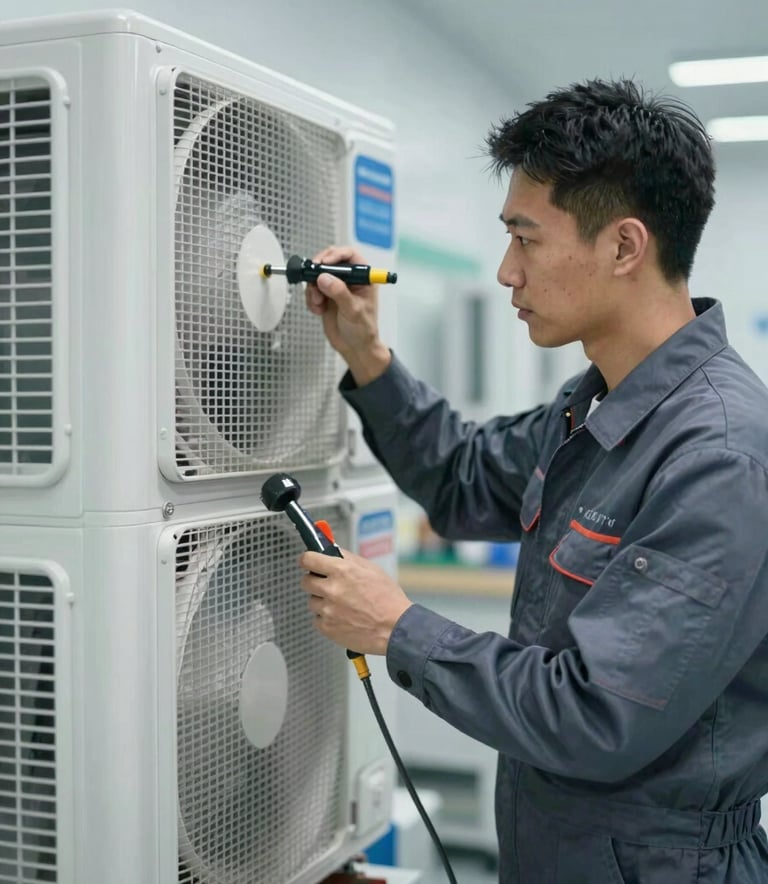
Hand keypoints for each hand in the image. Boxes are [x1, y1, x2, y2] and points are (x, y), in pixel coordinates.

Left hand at [299, 548, 412, 654]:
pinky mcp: (327, 628)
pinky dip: (327, 618)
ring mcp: (327, 610)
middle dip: (315, 581)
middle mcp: (331, 589)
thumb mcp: (372, 569)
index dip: (307, 560)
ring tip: (343, 605)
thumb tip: (332, 551)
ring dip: (323, 602)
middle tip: (328, 585)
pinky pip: (317, 619)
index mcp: (342, 571)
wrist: (395, 628)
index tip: (308, 562)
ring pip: (312, 601)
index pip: (308, 559)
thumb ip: (348, 559)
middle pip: (305, 581)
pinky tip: (343, 617)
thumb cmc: (388, 600)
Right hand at [305, 245, 390, 384]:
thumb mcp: (353, 311)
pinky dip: (311, 299)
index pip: (350, 255)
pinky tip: (318, 310)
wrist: (354, 348)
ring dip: (313, 289)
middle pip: (329, 262)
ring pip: (317, 276)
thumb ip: (339, 293)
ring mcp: (336, 287)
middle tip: (313, 280)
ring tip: (319, 304)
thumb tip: (324, 278)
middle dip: (318, 272)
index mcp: (363, 278)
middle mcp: (349, 279)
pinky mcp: (325, 296)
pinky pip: (311, 290)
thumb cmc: (363, 330)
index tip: (323, 263)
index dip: (335, 255)